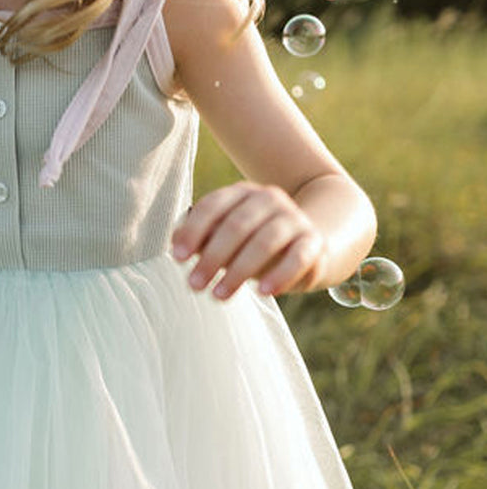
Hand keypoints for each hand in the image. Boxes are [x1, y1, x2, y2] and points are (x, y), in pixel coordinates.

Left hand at [171, 181, 327, 299]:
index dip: (193, 231)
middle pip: (236, 225)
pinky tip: (262, 293)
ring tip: (219, 295)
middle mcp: (268, 199)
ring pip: (265, 242)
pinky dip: (279, 275)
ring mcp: (293, 218)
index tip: (177, 257)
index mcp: (241, 193)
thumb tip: (176, 245)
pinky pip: (297, 258)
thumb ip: (203, 238)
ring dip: (239, 271)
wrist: (309, 243)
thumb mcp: (226, 237)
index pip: (212, 206)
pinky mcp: (313, 242)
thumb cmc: (253, 242)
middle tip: (194, 284)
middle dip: (212, 257)